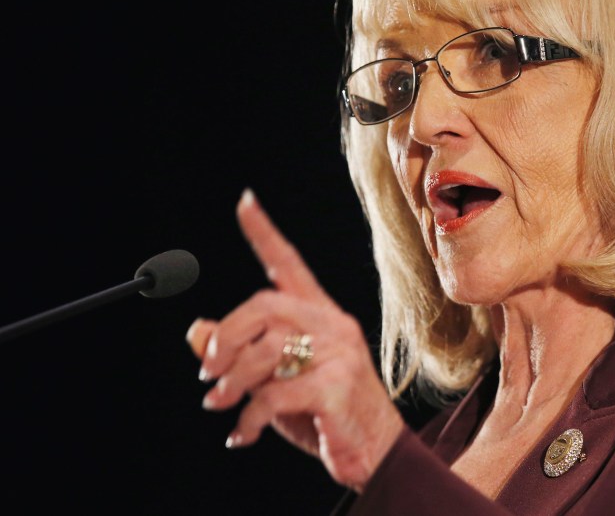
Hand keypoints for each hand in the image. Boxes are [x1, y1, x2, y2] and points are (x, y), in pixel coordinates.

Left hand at [186, 189, 403, 491]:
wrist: (376, 453)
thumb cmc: (326, 414)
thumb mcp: (277, 381)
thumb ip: (241, 355)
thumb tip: (196, 330)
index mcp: (321, 316)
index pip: (289, 264)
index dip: (264, 234)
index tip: (244, 202)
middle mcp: (333, 325)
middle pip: (266, 305)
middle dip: (226, 336)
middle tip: (207, 371)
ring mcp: (340, 353)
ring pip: (266, 350)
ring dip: (231, 381)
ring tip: (220, 405)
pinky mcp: (337, 387)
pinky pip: (275, 394)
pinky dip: (248, 417)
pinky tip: (241, 434)